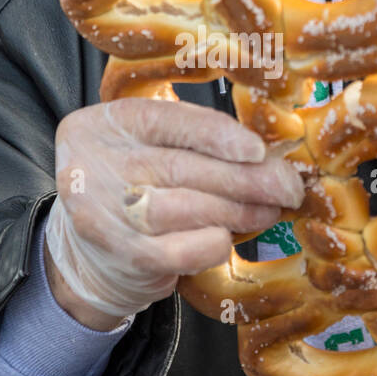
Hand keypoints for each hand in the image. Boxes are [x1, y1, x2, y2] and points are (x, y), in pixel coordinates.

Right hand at [45, 98, 303, 327]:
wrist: (90, 254)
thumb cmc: (135, 188)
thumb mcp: (147, 147)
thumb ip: (194, 140)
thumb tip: (266, 154)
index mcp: (106, 124)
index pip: (167, 120)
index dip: (218, 135)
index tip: (259, 150)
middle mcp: (94, 164)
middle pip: (181, 167)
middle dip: (245, 178)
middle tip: (286, 187)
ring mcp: (102, 213)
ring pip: (185, 208)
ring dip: (237, 211)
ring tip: (267, 211)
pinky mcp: (121, 255)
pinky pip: (181, 250)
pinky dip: (213, 244)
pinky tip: (228, 238)